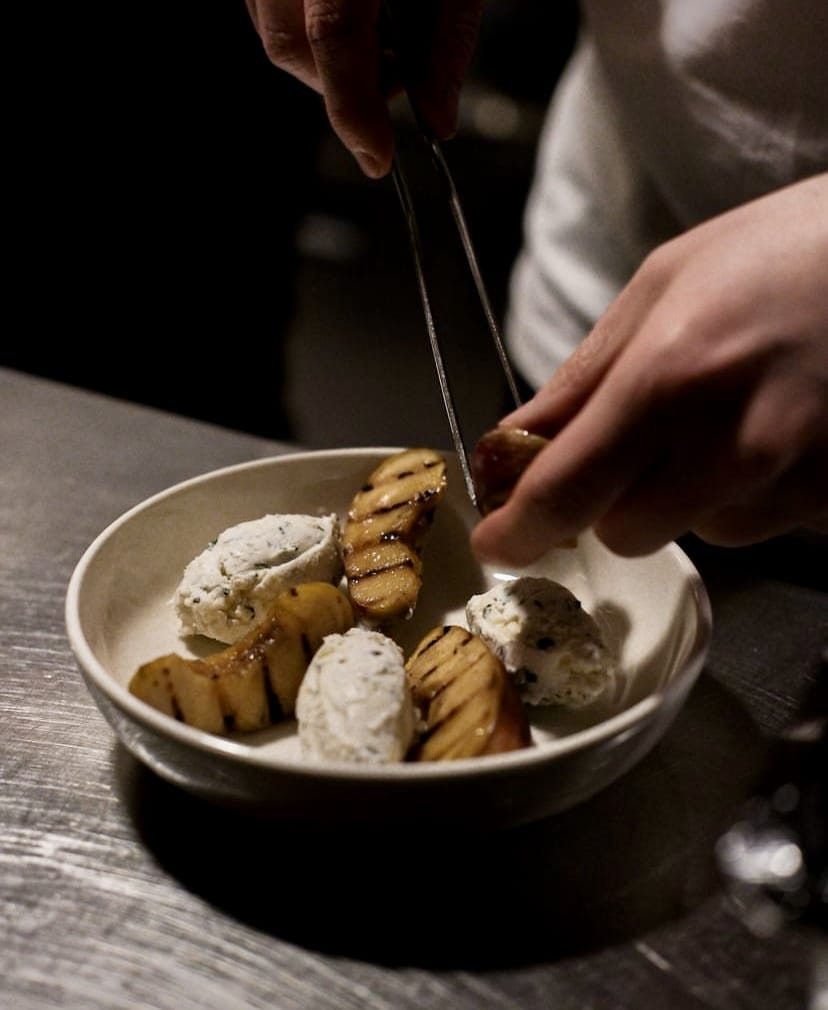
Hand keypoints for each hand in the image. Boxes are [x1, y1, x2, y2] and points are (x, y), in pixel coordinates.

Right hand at [244, 0, 481, 177]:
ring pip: (274, 35)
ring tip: (378, 35)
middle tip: (395, 73)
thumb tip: (439, 120)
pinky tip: (352, 15)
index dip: (355, 108)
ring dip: (324, 59)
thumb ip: (447, 38)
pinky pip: (268, 11)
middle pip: (291, 47)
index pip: (334, 37)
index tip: (377, 158)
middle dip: (342, 84)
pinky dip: (308, 33)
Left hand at [471, 173, 827, 563]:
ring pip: (702, 531)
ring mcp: (799, 480)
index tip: (497, 542)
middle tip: (642, 440)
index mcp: (669, 378)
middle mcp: (735, 445)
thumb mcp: (663, 285)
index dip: (518, 529)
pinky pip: (765, 521)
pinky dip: (755, 489)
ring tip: (737, 409)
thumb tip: (514, 446)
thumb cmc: (782, 250)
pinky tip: (784, 425)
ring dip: (694, 492)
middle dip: (614, 499)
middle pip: (626, 533)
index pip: (565, 492)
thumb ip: (582, 379)